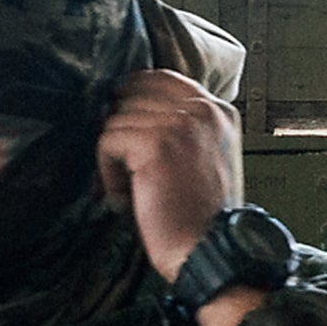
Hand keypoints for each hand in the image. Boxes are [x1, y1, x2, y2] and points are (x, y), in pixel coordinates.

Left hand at [96, 69, 243, 282]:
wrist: (212, 247)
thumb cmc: (202, 215)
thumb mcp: (205, 157)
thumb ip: (184, 129)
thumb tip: (131, 109)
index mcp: (218, 110)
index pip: (161, 78)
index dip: (134, 102)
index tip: (127, 135)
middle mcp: (203, 109)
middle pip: (134, 94)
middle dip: (123, 130)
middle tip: (129, 168)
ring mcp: (180, 123)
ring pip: (117, 119)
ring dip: (114, 158)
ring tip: (133, 189)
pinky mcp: (155, 143)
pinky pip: (108, 140)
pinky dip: (107, 172)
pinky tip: (125, 196)